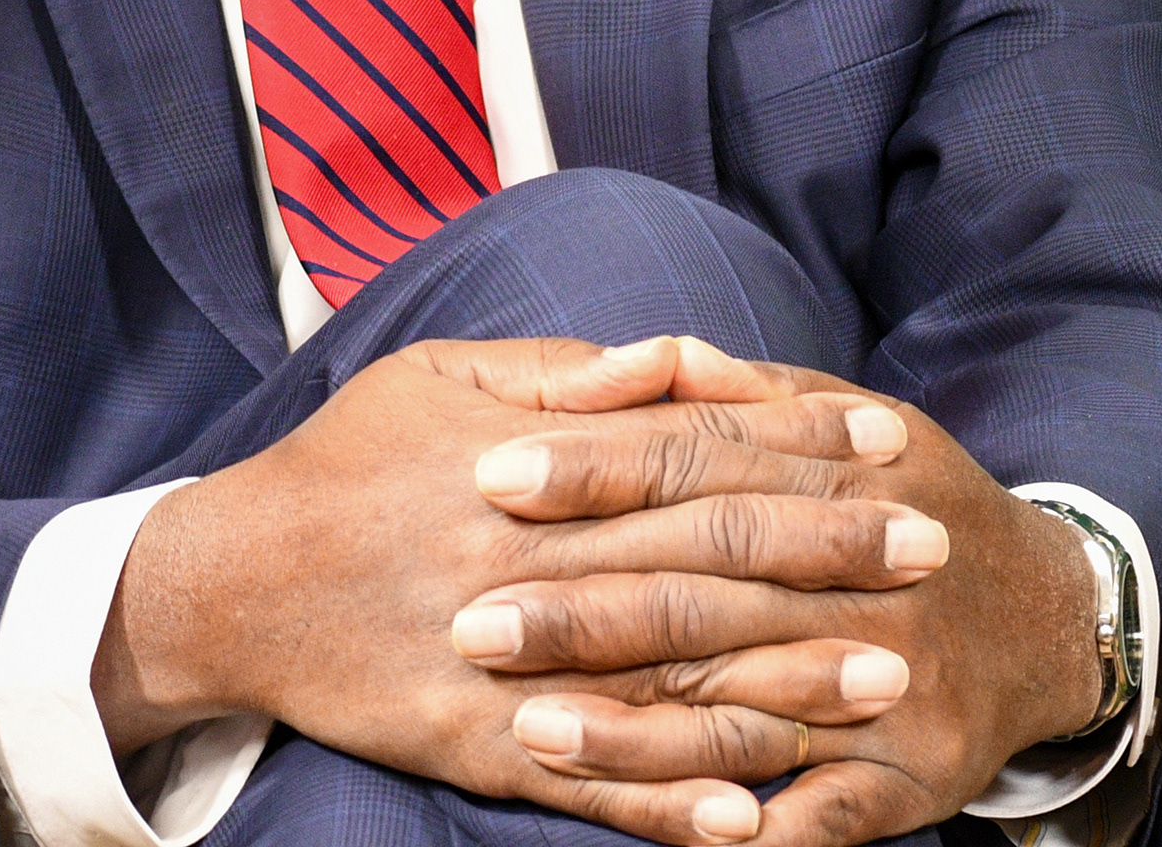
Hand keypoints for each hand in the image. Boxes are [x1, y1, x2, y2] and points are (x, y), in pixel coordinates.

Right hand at [99, 336, 933, 840]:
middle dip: (827, 551)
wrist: (229, 581)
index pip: (694, 445)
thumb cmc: (347, 461)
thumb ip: (562, 375)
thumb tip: (666, 360)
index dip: (796, 440)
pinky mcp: (475, 746)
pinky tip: (751, 820)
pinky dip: (667, 806)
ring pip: (666, 676)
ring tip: (886, 680)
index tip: (886, 436)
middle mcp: (532, 556)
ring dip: (783, 682)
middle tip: (932, 548)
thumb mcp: (443, 373)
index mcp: (532, 461)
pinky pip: (585, 787)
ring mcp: (507, 661)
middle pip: (705, 553)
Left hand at [462, 370, 1105, 846]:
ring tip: (525, 728)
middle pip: (705, 589)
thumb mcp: (847, 418)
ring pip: (746, 708)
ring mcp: (894, 684)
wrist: (1048, 616)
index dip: (592, 469)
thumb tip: (634, 356)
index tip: (489, 476)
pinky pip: (817, 812)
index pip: (695, 463)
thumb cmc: (914, 502)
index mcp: (842, 474)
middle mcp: (869, 577)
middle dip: (582, 608)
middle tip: (468, 620)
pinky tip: (667, 832)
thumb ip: (739, 392)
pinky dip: (743, 824)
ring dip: (633, 728)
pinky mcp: (911, 776)